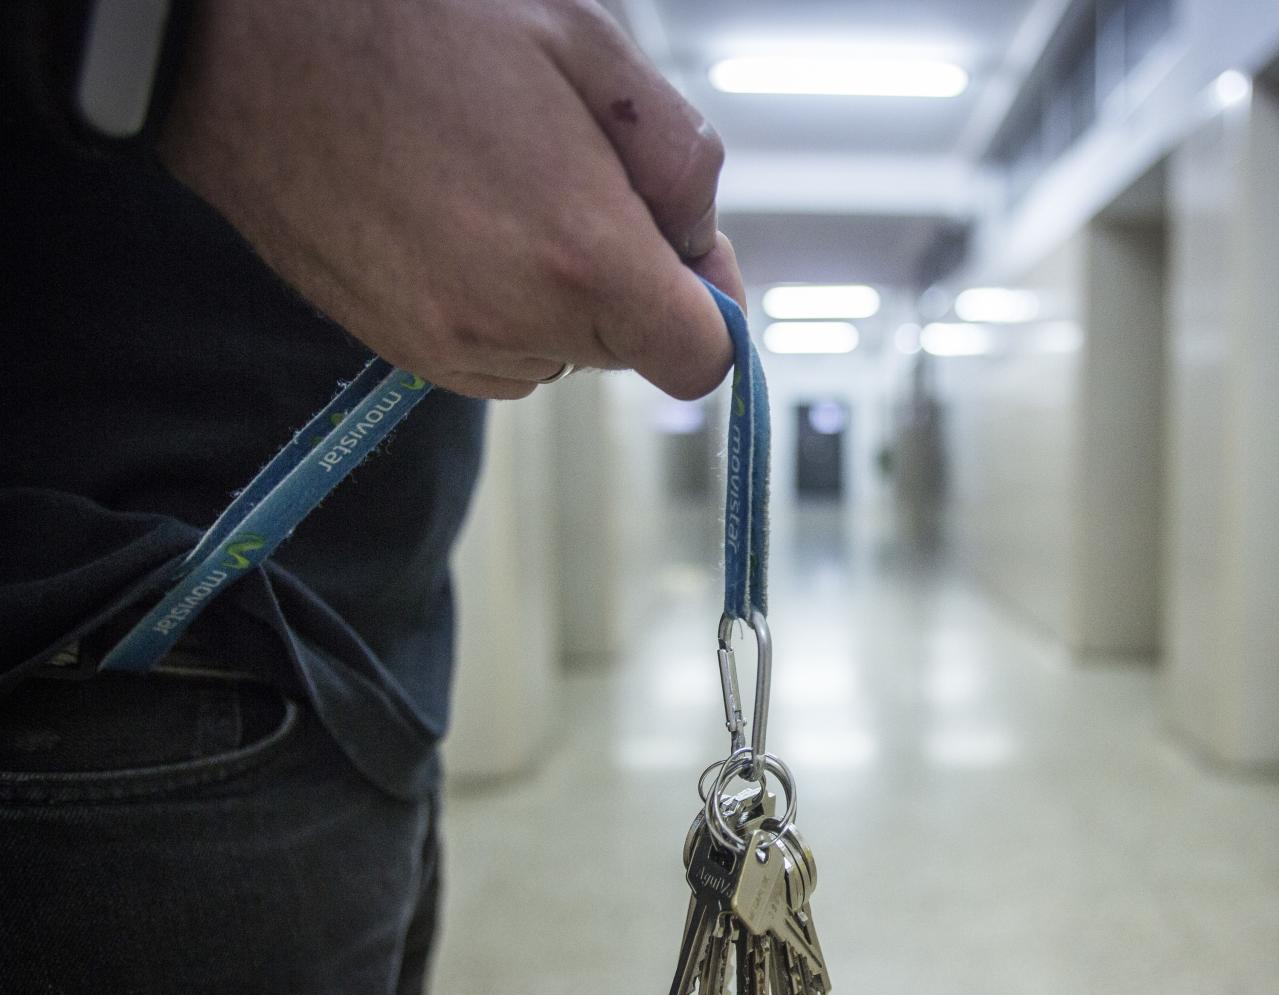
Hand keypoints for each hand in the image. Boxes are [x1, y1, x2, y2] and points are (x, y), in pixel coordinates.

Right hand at [158, 0, 745, 399]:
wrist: (252, 46)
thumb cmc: (420, 22)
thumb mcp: (589, 47)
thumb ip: (680, 161)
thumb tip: (700, 241)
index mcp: (586, 258)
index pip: (701, 359)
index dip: (709, 306)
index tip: (683, 251)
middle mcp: (522, 326)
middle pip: (630, 348)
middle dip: (626, 276)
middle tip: (568, 173)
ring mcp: (453, 349)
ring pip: (559, 349)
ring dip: (557, 289)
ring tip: (493, 182)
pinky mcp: (399, 351)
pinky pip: (494, 352)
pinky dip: (497, 302)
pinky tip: (453, 218)